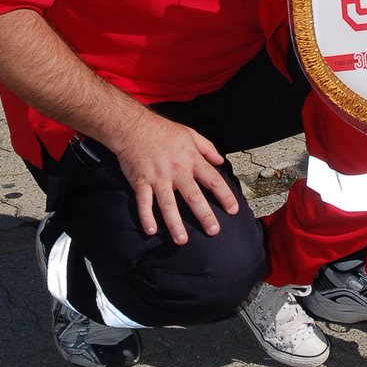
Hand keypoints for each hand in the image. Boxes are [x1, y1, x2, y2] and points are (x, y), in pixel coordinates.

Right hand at [112, 107, 237, 244]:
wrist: (133, 126)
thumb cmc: (162, 130)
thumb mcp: (190, 133)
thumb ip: (207, 147)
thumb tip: (220, 160)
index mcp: (191, 159)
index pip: (212, 180)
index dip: (225, 195)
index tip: (233, 210)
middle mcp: (177, 171)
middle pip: (193, 196)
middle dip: (204, 215)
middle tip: (213, 231)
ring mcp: (158, 177)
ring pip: (168, 204)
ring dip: (175, 223)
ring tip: (182, 240)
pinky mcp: (141, 181)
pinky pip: (144, 202)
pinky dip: (146, 216)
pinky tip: (151, 230)